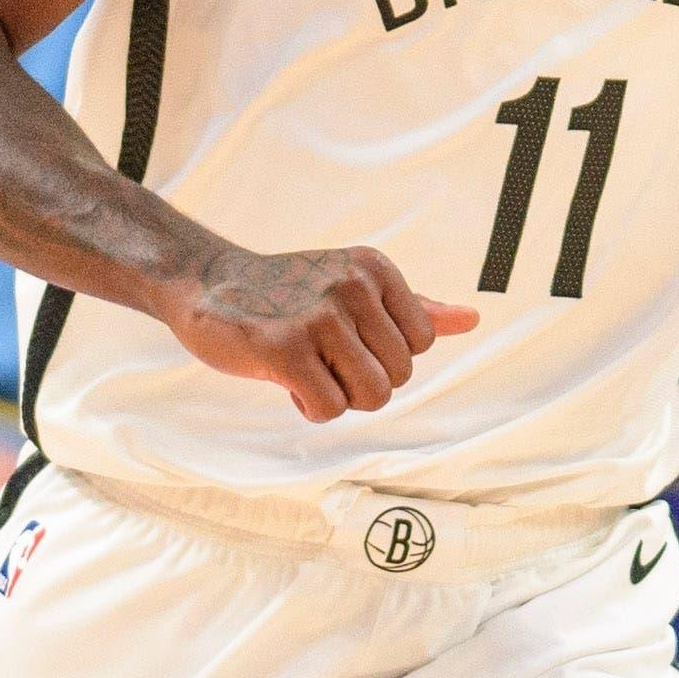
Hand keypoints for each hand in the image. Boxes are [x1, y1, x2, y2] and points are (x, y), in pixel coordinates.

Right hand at [151, 243, 477, 423]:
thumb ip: (413, 307)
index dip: (385, 355)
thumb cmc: (286, 292)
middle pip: (398, 375)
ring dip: (338, 397)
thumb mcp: (353, 286)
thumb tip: (472, 319)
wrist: (205, 281)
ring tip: (308, 370)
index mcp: (374, 269)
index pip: (422, 342)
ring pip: (372, 395)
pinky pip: (330, 408)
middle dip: (361, 380)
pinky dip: (310, 407)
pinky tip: (286, 380)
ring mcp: (319, 316)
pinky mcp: (284, 348)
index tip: (347, 340)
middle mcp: (352, 286)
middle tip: (321, 357)